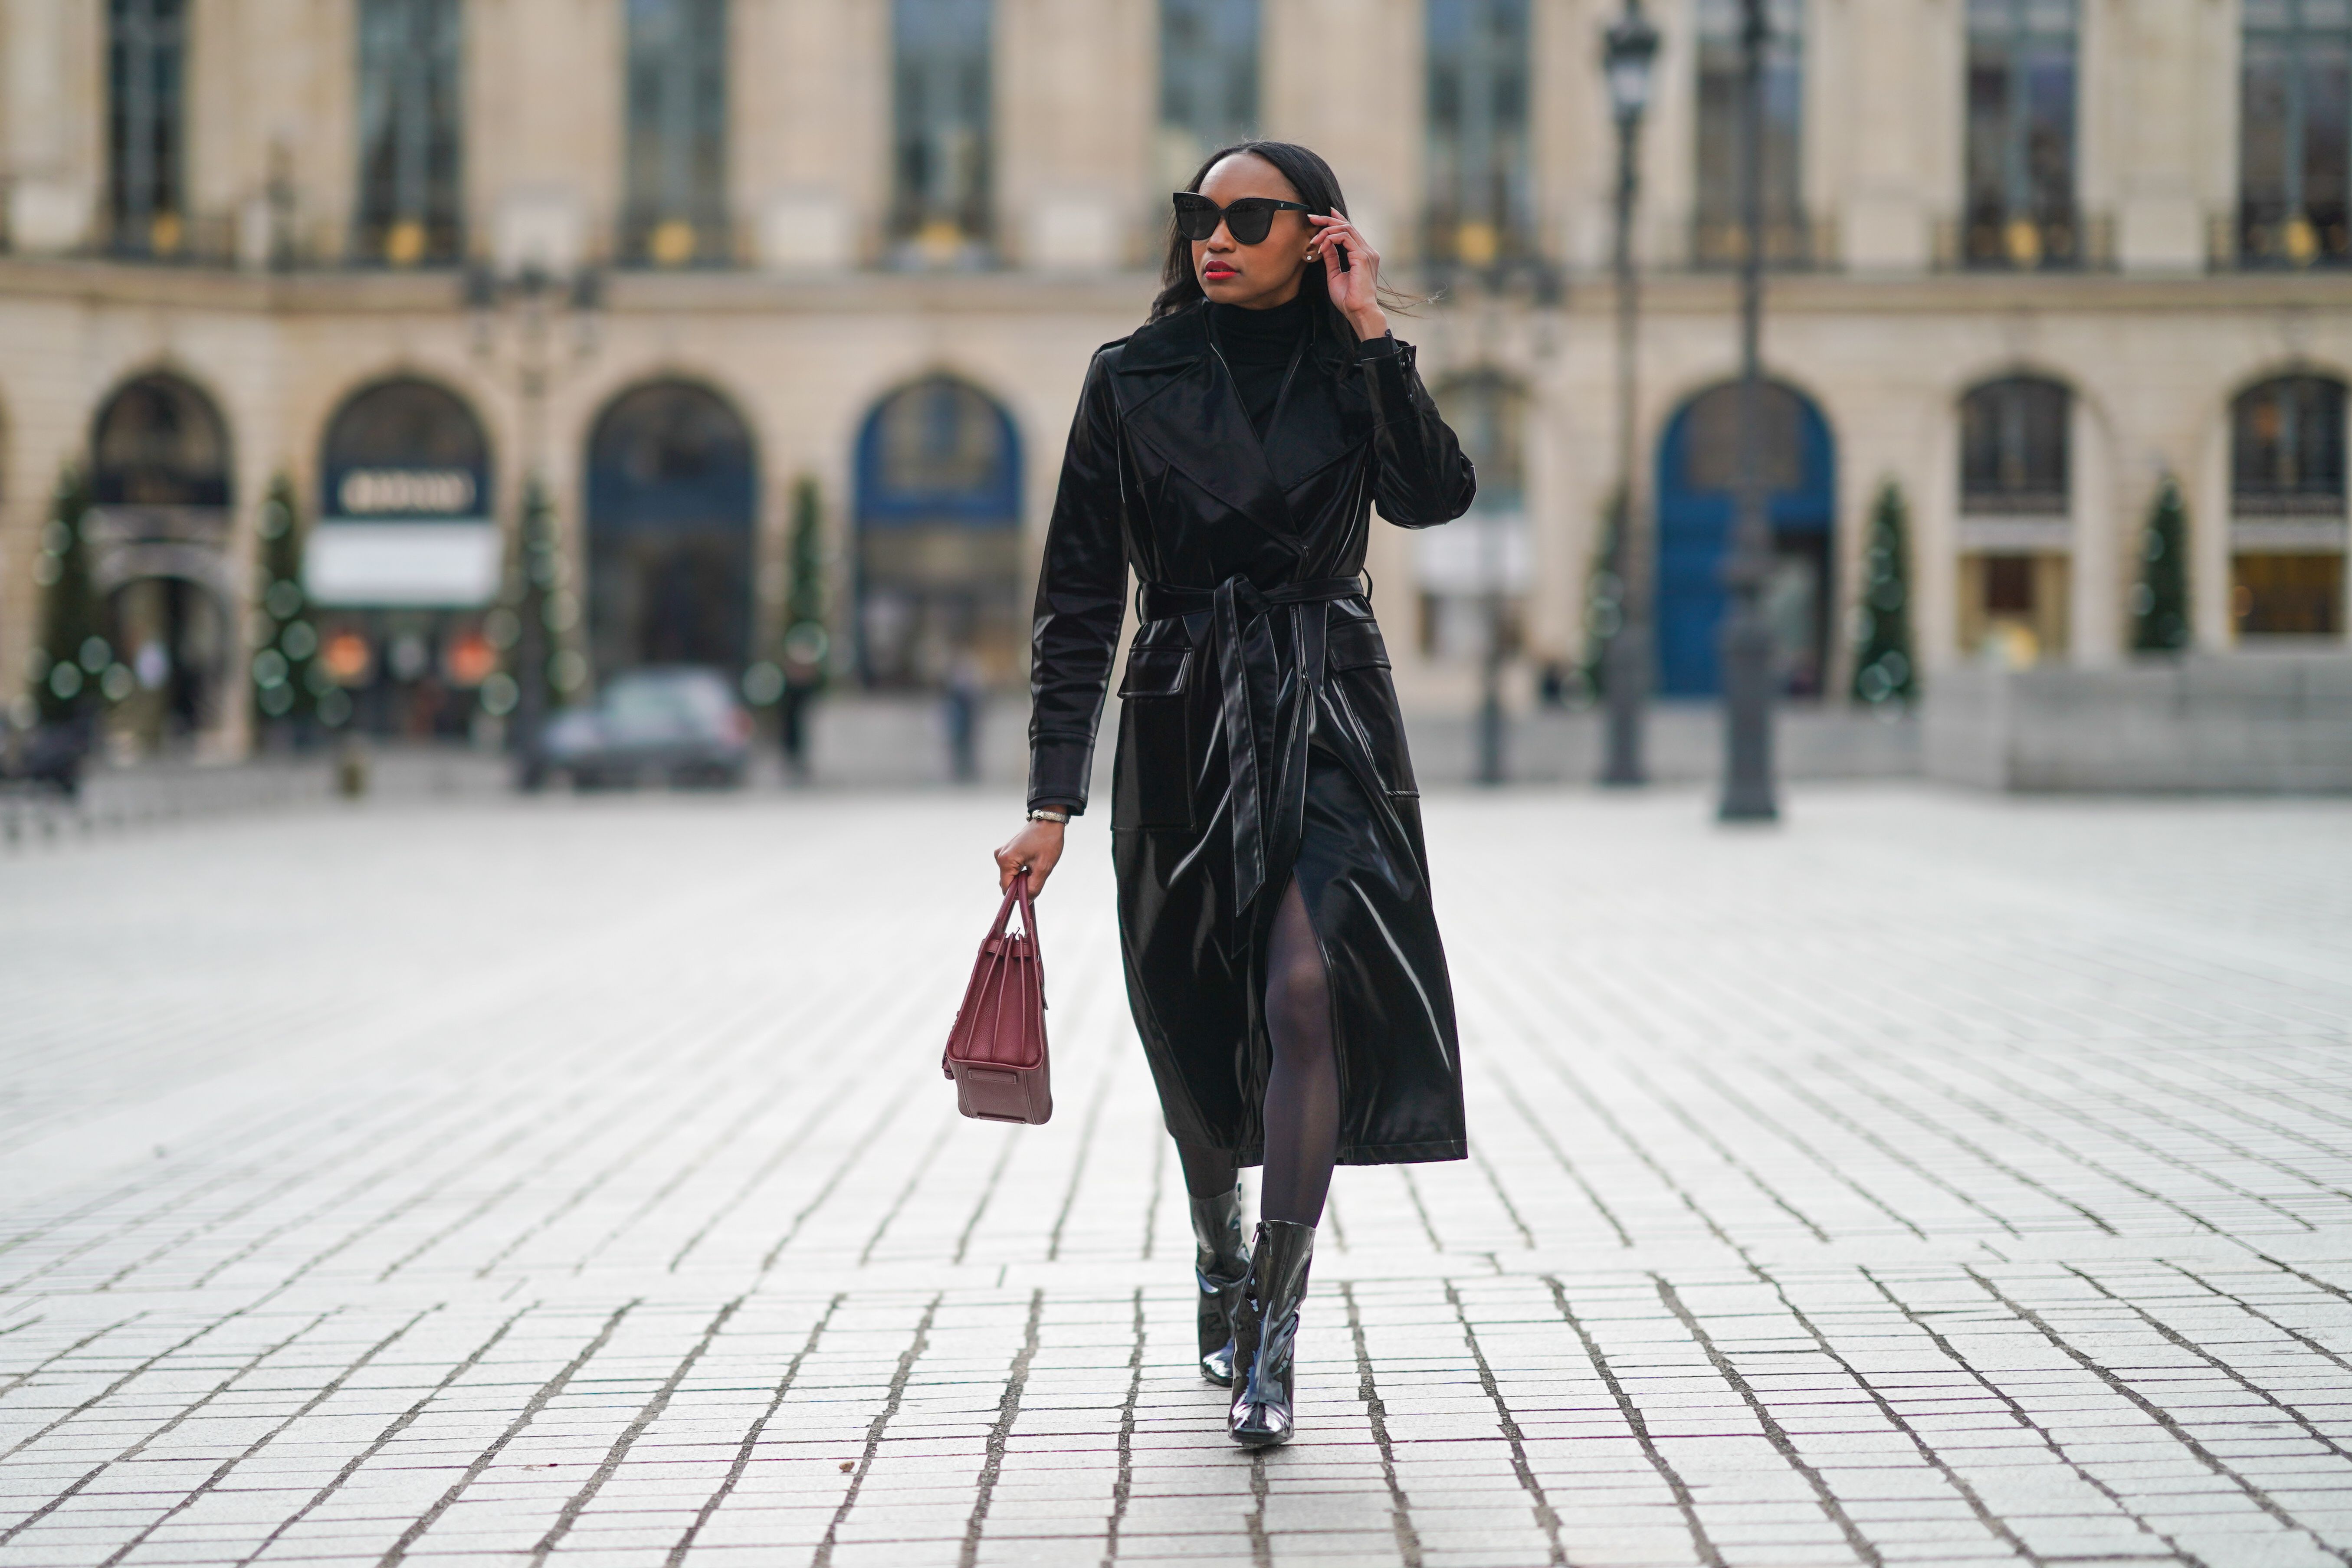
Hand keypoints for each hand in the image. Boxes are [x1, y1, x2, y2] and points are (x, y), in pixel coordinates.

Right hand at [994, 819, 1065, 894]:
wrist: (1049, 821)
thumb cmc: (1047, 841)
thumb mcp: (1044, 868)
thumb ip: (1033, 888)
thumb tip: (1026, 901)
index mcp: (1005, 861)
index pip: (1006, 889)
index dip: (1019, 894)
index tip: (1033, 888)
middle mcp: (999, 857)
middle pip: (1007, 883)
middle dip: (1021, 884)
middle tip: (1037, 874)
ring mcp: (1002, 853)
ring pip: (1010, 876)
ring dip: (1022, 877)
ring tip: (1036, 866)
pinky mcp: (1007, 851)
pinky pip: (1012, 868)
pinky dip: (1021, 870)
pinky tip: (1032, 862)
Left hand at [1308, 211, 1386, 341]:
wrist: (1359, 312)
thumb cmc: (1348, 299)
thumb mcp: (1335, 274)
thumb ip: (1332, 258)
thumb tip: (1325, 245)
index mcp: (1363, 255)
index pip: (1350, 231)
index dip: (1337, 220)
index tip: (1321, 217)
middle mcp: (1368, 251)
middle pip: (1347, 226)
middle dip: (1327, 219)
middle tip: (1311, 217)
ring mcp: (1367, 253)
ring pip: (1345, 229)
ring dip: (1326, 230)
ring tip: (1313, 239)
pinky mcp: (1362, 257)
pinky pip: (1344, 238)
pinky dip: (1330, 239)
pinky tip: (1321, 246)